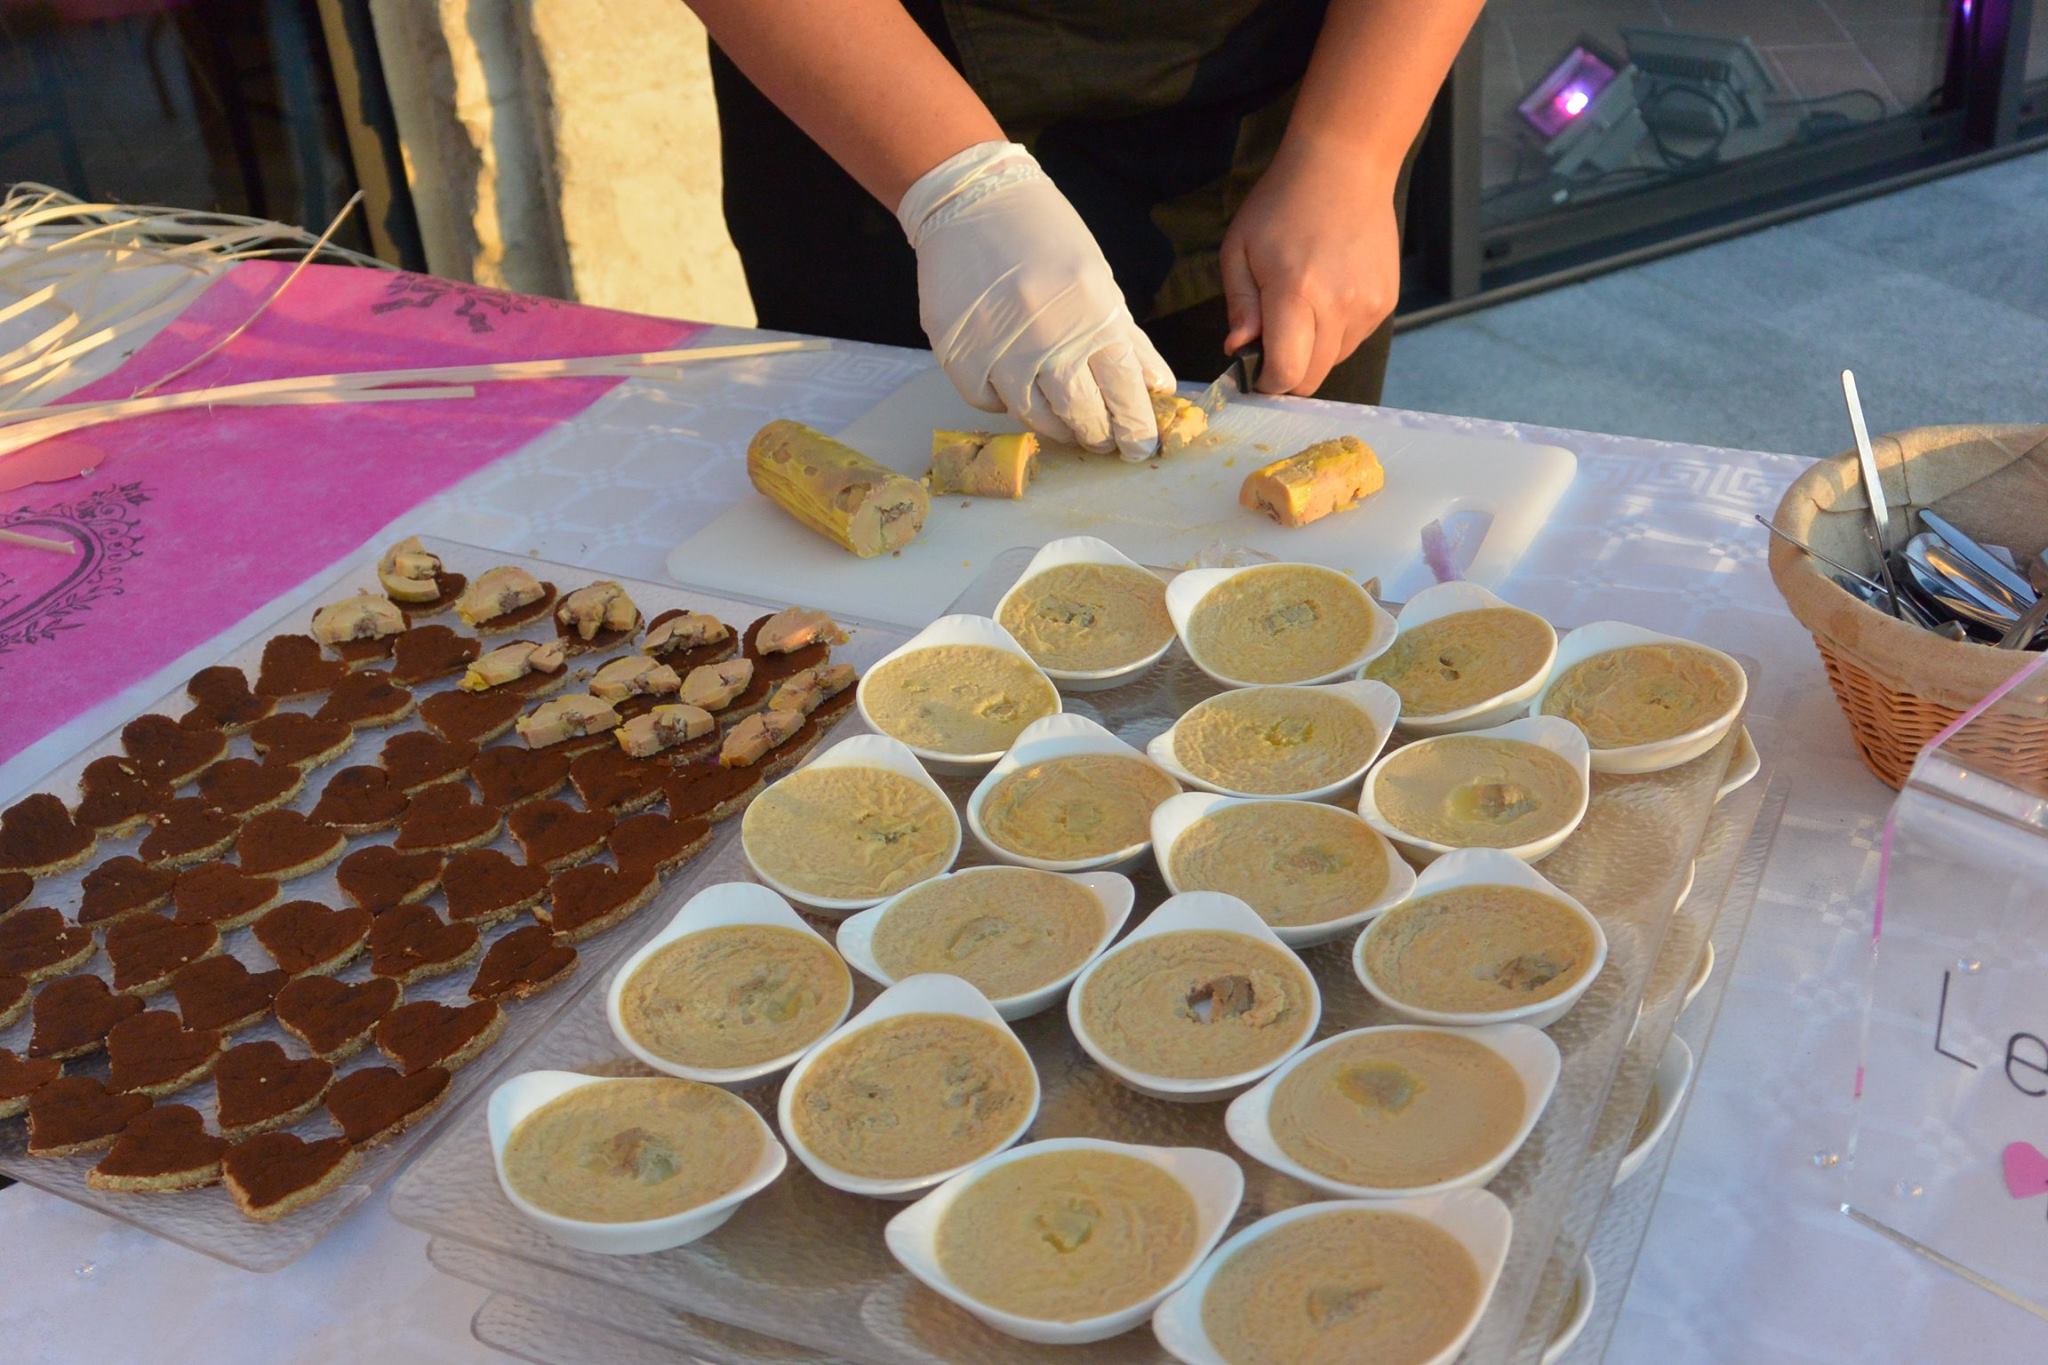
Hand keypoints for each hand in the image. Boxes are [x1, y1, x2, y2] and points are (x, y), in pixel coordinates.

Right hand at [898, 142, 1172, 460]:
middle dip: (1098, 434)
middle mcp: (1047, 336)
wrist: (972, 201)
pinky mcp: (959, 354)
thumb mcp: (1099, 280)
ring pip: (1034, 418)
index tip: (1140, 447)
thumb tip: (1156, 389)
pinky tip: (1015, 384)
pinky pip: (988, 403)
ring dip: (1057, 427)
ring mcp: (998, 348)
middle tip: (1103, 439)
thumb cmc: (1045, 237)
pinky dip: (1005, 402)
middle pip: (1081, 414)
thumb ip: (1126, 338)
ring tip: (1067, 421)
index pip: (1123, 390)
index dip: (1136, 427)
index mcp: (1093, 312)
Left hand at [1220, 138, 1401, 396]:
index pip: (1287, 373)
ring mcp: (1369, 306)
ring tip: (1301, 310)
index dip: (1266, 383)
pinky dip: (1334, 335)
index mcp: (1297, 293)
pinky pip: (1353, 341)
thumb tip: (1239, 350)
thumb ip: (1240, 306)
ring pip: (1333, 362)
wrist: (1344, 167)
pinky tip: (1325, 297)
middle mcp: (1339, 306)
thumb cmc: (1282, 204)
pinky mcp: (1386, 302)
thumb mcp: (1239, 250)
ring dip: (1311, 353)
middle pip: (1312, 378)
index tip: (1253, 372)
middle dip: (1287, 374)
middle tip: (1270, 346)